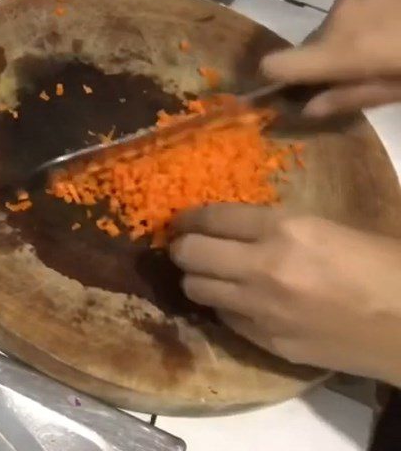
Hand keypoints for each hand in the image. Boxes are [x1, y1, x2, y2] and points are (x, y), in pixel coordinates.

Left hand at [169, 204, 400, 384]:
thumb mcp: (324, 226)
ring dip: (196, 277)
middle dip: (181, 246)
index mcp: (283, 230)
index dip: (188, 217)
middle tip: (185, 244)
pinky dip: (224, 305)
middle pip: (190, 254)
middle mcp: (263, 269)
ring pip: (195, 289)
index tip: (180, 219)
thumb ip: (274, 225)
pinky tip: (238, 300)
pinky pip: (225, 318)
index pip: (211, 217)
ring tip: (207, 272)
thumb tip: (232, 225)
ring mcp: (263, 310)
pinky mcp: (269, 343)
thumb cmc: (381, 266)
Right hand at [260, 0, 400, 116]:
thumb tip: (307, 109)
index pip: (276, 65)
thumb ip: (353, 97)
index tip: (288, 93)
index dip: (276, 82)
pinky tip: (398, 22)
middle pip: (311, 47)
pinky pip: (349, 6)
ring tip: (392, 44)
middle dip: (328, 63)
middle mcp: (338, 14)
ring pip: (332, 26)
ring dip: (348, 39)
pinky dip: (363, 19)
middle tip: (369, 73)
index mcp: (344, 49)